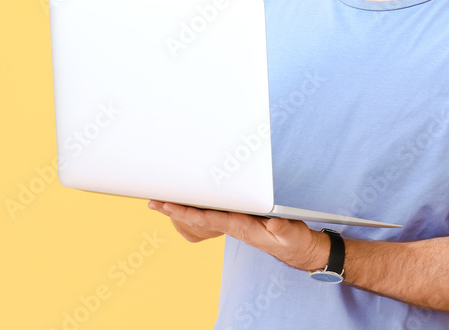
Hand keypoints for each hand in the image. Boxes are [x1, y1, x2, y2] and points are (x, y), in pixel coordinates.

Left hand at [147, 201, 328, 270]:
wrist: (296, 248)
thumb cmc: (291, 240)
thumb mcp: (290, 233)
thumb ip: (281, 227)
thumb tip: (273, 222)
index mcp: (239, 226)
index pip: (208, 219)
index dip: (187, 212)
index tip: (169, 206)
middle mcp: (232, 224)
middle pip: (197, 218)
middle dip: (174, 210)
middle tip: (153, 201)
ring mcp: (233, 222)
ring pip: (201, 216)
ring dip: (180, 210)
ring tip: (161, 201)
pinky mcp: (237, 219)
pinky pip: (211, 214)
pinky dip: (195, 208)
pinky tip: (185, 203)